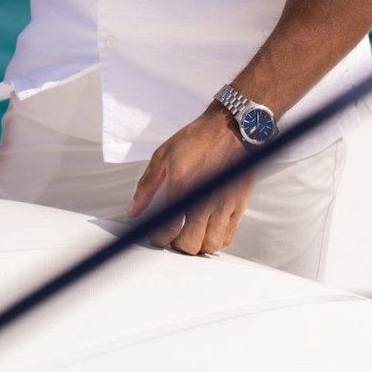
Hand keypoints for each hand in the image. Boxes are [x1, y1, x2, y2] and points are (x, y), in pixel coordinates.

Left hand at [127, 107, 254, 255]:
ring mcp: (223, 204)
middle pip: (189, 244)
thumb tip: (133, 211)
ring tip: (190, 235)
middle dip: (177, 245)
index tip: (156, 234)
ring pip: (210, 245)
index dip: (159, 237)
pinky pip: (227, 236)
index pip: (167, 228)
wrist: (230, 126)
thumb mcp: (164, 155)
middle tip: (172, 236)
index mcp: (182, 186)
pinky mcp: (238, 204)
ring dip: (198, 246)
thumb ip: (147, 187)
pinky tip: (208, 230)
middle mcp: (204, 199)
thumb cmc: (199, 137)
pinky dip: (216, 241)